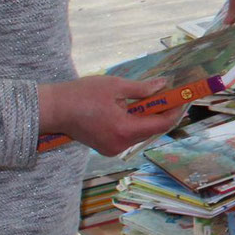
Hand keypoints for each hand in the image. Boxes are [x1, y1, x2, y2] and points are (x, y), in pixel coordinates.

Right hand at [39, 75, 187, 155]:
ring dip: (146, 117)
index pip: (160, 124)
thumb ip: (142, 89)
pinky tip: (130, 109)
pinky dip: (133, 122)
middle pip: (151, 129)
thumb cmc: (80, 95)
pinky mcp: (105, 148)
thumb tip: (163, 86)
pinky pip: (128, 135)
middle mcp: (120, 144)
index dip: (174, 111)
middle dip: (161, 112)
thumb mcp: (114, 86)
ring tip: (146, 99)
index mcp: (124, 130)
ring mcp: (112, 149)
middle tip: (167, 94)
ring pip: (140, 132)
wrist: (51, 109)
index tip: (182, 98)